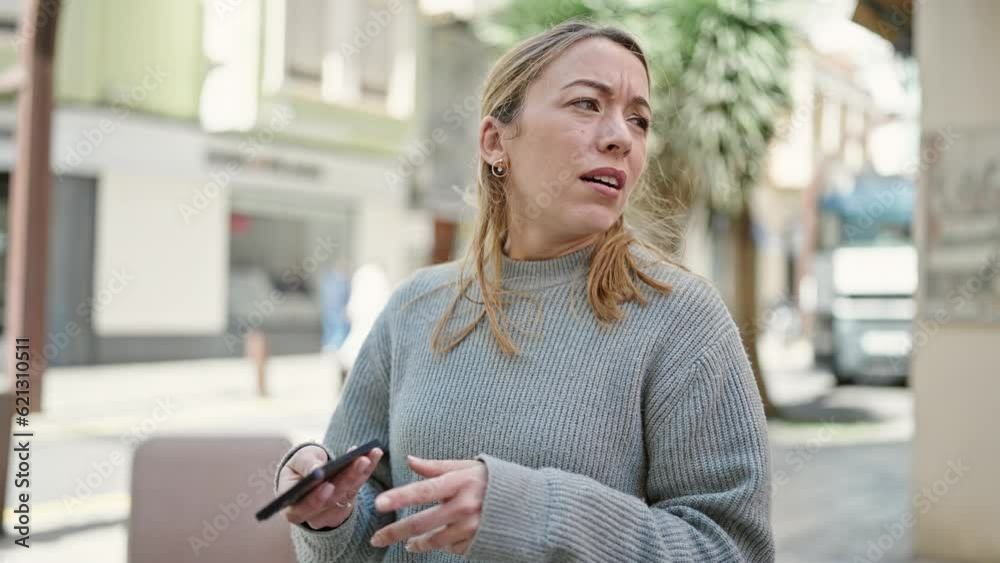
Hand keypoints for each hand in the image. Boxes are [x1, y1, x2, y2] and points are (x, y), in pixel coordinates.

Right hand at [277, 444, 383, 529]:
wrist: (313, 469)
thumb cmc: (301, 465)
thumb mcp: (298, 461)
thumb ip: (305, 465)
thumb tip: (316, 470)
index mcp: (292, 507)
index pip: (301, 509)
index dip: (315, 500)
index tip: (328, 486)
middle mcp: (312, 514)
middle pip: (331, 500)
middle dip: (347, 479)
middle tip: (360, 461)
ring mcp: (332, 511)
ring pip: (347, 493)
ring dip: (360, 473)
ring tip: (368, 455)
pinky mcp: (348, 502)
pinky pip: (358, 487)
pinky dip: (366, 470)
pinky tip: (374, 455)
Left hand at [369, 456, 486, 555]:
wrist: (529, 504)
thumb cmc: (493, 480)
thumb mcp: (467, 467)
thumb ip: (437, 467)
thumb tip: (410, 460)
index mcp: (460, 482)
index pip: (423, 490)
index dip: (400, 497)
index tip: (379, 503)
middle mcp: (465, 506)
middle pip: (421, 523)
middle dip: (394, 532)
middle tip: (376, 538)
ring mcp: (471, 527)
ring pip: (433, 540)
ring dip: (416, 543)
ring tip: (408, 543)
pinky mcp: (477, 543)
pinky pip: (451, 548)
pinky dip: (443, 545)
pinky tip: (442, 539)